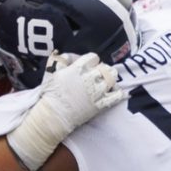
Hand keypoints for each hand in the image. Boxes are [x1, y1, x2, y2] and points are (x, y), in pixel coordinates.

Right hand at [9, 52, 123, 169]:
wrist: (53, 116)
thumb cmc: (50, 95)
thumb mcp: (53, 74)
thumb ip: (62, 63)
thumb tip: (66, 55)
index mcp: (78, 69)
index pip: (93, 58)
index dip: (92, 61)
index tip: (90, 66)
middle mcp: (89, 77)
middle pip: (104, 67)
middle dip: (102, 70)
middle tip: (99, 75)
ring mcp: (97, 91)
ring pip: (112, 78)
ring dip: (111, 78)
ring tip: (108, 82)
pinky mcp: (101, 104)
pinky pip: (116, 96)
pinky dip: (119, 93)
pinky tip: (119, 92)